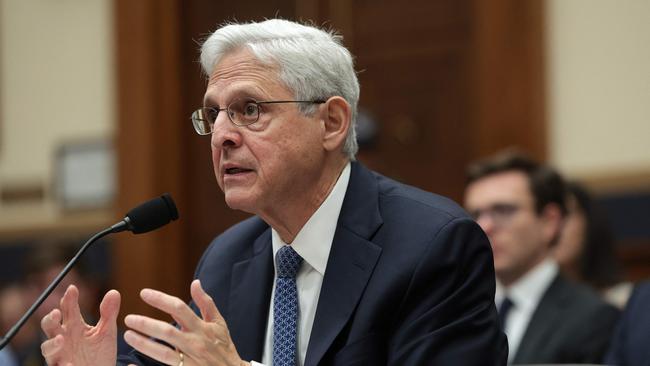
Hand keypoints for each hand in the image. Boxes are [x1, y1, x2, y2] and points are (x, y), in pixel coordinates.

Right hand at [40, 285, 120, 365]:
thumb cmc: (100, 352)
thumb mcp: (107, 332)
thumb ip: (108, 313)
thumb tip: (114, 292)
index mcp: (74, 326)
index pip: (68, 309)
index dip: (69, 299)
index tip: (72, 289)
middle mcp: (63, 338)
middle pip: (50, 326)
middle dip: (50, 319)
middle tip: (57, 313)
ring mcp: (60, 354)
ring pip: (47, 348)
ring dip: (52, 343)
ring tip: (61, 339)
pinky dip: (62, 365)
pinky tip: (70, 364)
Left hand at [123, 279, 248, 365]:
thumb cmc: (224, 346)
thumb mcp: (219, 322)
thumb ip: (206, 302)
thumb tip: (195, 283)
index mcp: (202, 327)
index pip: (179, 309)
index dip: (160, 300)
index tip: (143, 293)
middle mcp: (195, 343)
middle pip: (167, 331)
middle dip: (146, 324)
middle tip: (129, 318)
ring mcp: (189, 360)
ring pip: (163, 352)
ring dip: (143, 344)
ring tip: (128, 336)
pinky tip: (132, 364)